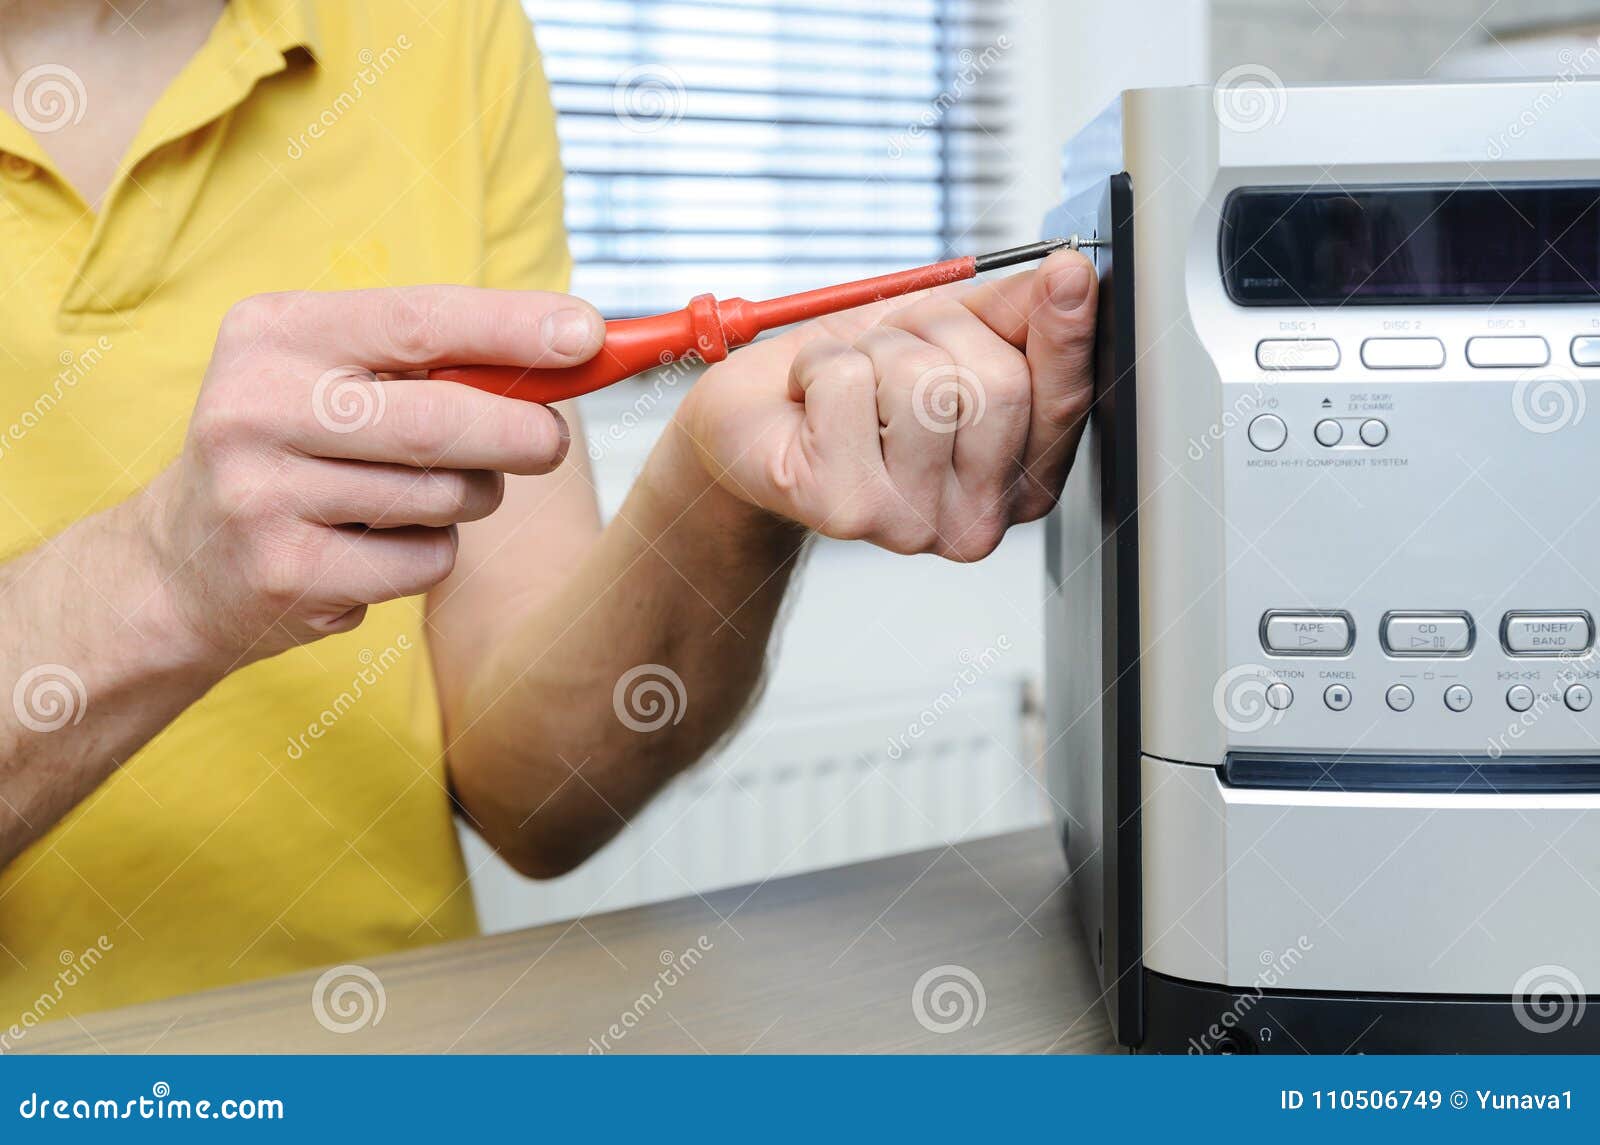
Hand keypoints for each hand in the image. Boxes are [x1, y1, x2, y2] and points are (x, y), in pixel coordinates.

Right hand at [144, 286, 602, 666]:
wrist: (183, 562)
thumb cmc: (301, 448)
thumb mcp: (339, 378)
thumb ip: (438, 361)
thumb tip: (577, 347)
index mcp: (274, 332)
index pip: (418, 319)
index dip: (512, 326)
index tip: (590, 332)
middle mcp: (255, 405)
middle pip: (441, 418)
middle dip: (522, 433)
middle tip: (552, 442)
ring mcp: (261, 495)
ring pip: (442, 496)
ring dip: (466, 500)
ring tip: (415, 497)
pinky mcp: (286, 573)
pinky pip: (424, 562)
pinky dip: (430, 555)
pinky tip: (376, 548)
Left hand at [673, 249, 1095, 559]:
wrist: (757, 425)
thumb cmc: (852, 388)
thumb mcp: (941, 337)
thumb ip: (1011, 313)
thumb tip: (1067, 276)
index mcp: (1018, 479)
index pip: (1062, 403)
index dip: (1066, 335)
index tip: (1070, 272)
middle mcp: (978, 520)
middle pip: (995, 385)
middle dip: (935, 331)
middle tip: (894, 348)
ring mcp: (915, 525)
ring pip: (921, 382)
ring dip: (873, 350)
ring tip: (851, 380)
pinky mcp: (850, 510)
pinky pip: (850, 386)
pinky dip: (820, 364)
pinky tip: (810, 399)